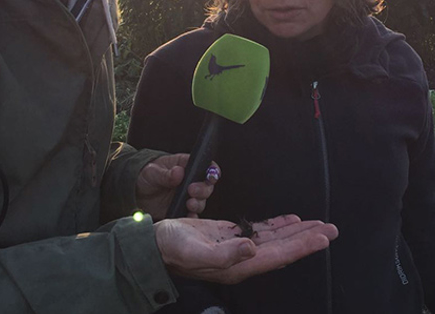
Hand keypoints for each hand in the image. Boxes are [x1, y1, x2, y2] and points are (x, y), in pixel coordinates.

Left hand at [136, 154, 218, 219]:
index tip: (209, 176)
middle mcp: (189, 181)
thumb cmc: (145, 175)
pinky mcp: (181, 209)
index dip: (212, 171)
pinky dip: (192, 217)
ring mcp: (186, 196)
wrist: (134, 192)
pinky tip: (188, 216)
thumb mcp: (152, 172)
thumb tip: (178, 172)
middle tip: (192, 191)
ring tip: (188, 203)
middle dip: (203, 189)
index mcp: (185, 166)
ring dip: (198, 203)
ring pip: (201, 201)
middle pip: (207, 185)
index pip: (205, 166)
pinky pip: (191, 215)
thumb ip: (165, 173)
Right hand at [154, 214, 338, 283]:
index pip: (277, 256)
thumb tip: (251, 248)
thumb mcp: (194, 251)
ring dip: (296, 231)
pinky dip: (277, 225)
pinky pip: (260, 230)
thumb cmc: (172, 249)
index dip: (301, 247)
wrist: (156, 245)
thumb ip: (223, 254)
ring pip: (275, 239)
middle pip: (282, 248)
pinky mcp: (230, 235)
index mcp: (238, 265)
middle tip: (330, 229)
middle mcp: (243, 258)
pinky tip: (288, 221)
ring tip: (316, 225)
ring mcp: (237, 247)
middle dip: (307, 238)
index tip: (322, 237)